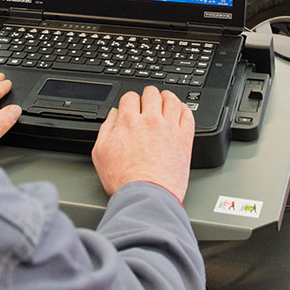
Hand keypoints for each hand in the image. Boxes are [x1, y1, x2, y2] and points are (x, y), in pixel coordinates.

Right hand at [91, 86, 193, 202]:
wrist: (146, 195)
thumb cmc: (124, 180)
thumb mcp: (101, 153)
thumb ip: (107, 129)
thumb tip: (113, 115)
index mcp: (128, 122)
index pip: (130, 98)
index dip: (130, 99)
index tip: (132, 103)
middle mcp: (150, 121)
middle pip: (151, 95)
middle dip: (149, 94)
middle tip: (149, 97)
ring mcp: (169, 128)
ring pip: (172, 101)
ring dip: (168, 96)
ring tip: (167, 98)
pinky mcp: (184, 139)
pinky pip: (188, 115)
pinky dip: (185, 109)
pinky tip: (182, 110)